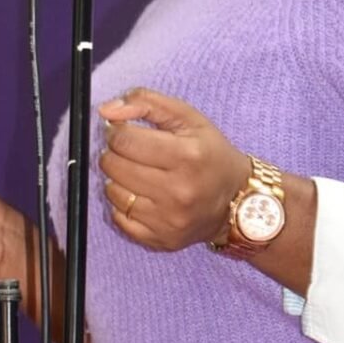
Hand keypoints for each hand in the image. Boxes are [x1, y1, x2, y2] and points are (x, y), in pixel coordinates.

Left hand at [97, 88, 247, 251]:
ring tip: (135, 170)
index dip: (117, 131)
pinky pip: (119, 219)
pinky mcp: (161, 240)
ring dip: (116, 177)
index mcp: (187, 154)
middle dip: (115, 152)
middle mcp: (178, 191)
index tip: (124, 130)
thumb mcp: (188, 117)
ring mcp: (168, 220)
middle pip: (114, 166)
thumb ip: (146, 103)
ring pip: (113, 193)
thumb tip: (106, 111)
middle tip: (130, 149)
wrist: (236, 199)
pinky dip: (122, 203)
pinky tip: (139, 193)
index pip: (125, 140)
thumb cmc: (211, 153)